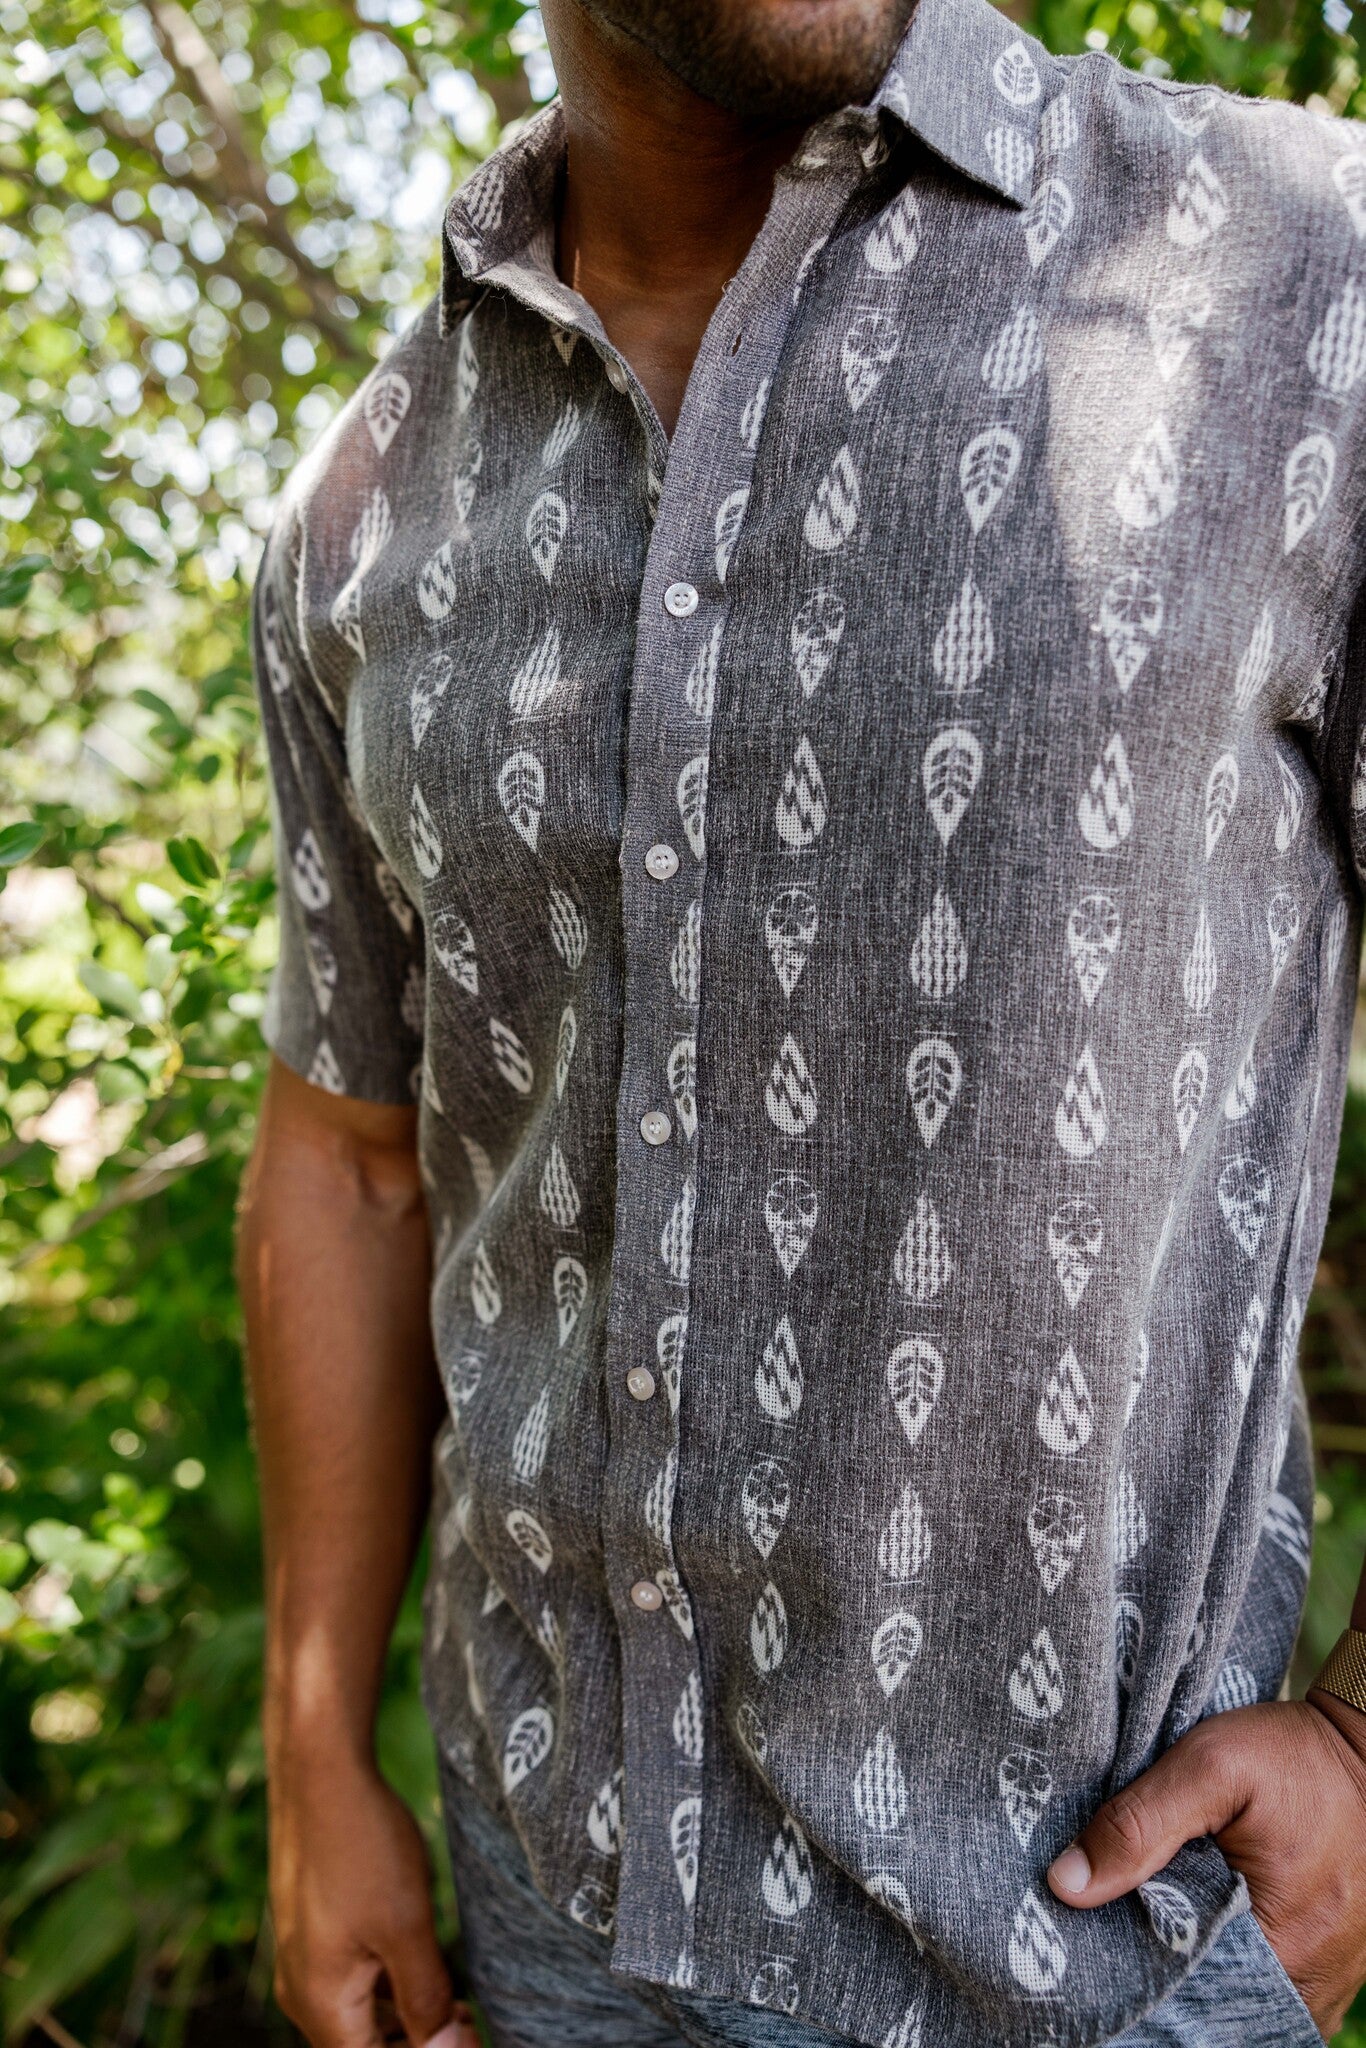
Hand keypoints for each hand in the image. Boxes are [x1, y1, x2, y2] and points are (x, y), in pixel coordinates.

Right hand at [268, 1744, 477, 2047]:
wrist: (319, 1771)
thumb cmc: (362, 1845)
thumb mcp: (407, 1926)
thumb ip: (424, 1999)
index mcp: (320, 2004)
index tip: (473, 2039)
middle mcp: (302, 1991)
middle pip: (362, 2045)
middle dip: (417, 2045)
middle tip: (473, 2026)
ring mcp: (304, 1959)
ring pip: (358, 2015)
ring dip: (406, 2019)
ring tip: (459, 2005)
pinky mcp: (313, 1930)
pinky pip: (351, 1980)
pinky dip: (389, 1988)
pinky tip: (425, 1969)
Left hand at [1045, 1696, 1365, 2037]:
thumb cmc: (1293, 1756)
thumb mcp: (1209, 1766)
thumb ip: (1139, 1825)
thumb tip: (1066, 1885)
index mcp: (1282, 1947)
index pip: (1178, 1984)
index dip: (1124, 1950)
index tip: (1085, 1915)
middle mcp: (1307, 1983)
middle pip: (1203, 1991)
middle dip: (1153, 1953)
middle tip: (1110, 1903)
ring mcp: (1320, 1981)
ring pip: (1229, 1987)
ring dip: (1187, 1952)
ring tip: (1152, 1900)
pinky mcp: (1323, 1966)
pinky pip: (1260, 1979)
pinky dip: (1221, 1952)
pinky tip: (1191, 1912)